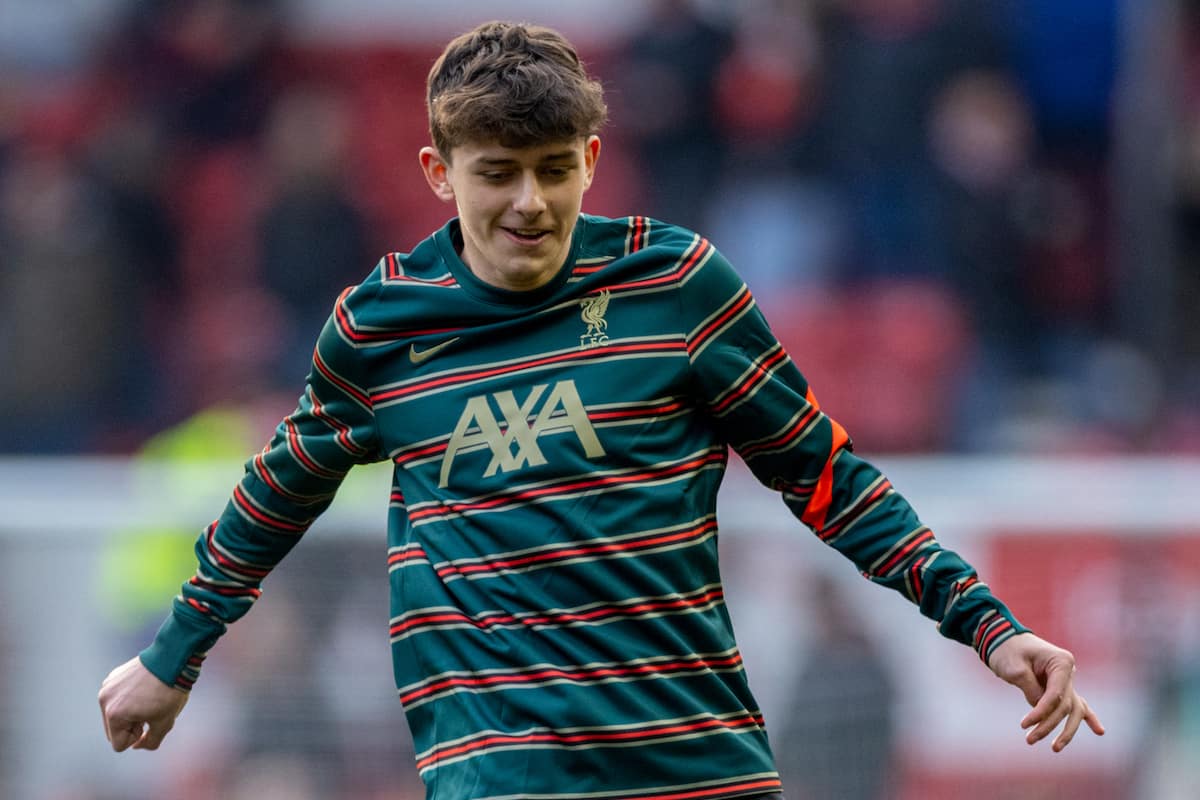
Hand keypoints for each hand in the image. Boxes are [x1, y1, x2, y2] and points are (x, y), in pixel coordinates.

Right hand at [98, 656, 188, 751]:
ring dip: (129, 714)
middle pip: (113, 731)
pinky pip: (116, 698)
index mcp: (114, 715)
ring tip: (147, 700)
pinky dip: (127, 699)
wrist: (172, 659)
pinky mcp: (112, 677)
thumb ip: (150, 742)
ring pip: (114, 714)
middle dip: (131, 727)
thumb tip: (137, 745)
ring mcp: (106, 687)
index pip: (119, 745)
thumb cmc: (169, 692)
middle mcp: (105, 701)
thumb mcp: (165, 723)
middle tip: (149, 711)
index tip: (149, 721)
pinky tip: (144, 689)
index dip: (137, 737)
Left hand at [987, 632, 1104, 751]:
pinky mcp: (1060, 686)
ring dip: (1066, 730)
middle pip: (1065, 705)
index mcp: (1061, 662)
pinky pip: (1076, 704)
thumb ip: (1032, 691)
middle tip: (1030, 739)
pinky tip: (1099, 731)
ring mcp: (1066, 679)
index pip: (1056, 695)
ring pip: (1073, 709)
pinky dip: (1088, 717)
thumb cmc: (1007, 651)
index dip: (1042, 712)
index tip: (1025, 724)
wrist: (1001, 638)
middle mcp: (1069, 671)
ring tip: (1056, 748)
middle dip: (1049, 725)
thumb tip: (1043, 711)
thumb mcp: (1015, 670)